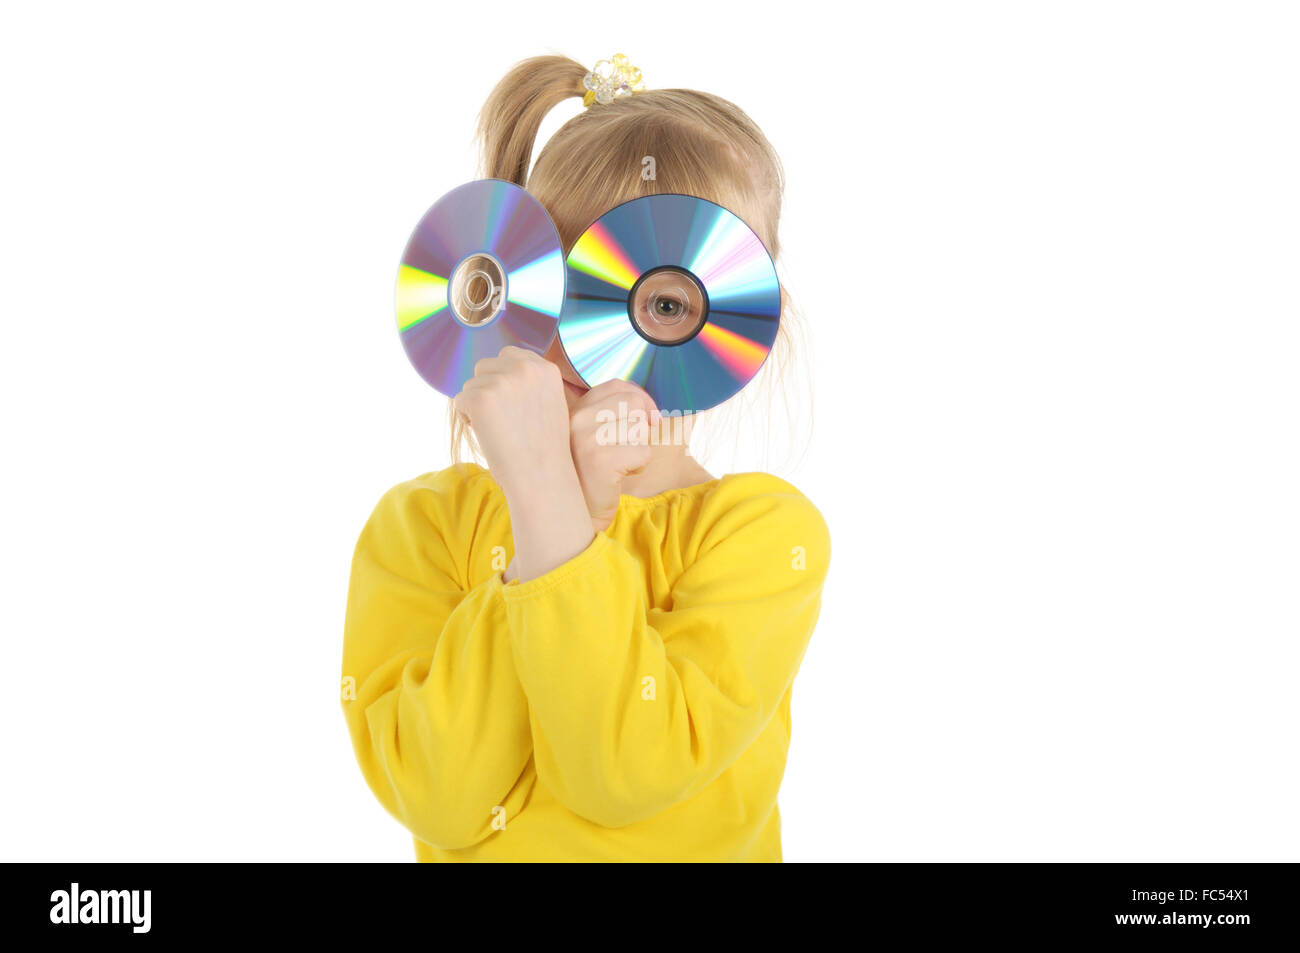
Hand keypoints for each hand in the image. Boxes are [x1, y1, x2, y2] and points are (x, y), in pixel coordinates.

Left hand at [453, 346, 571, 495]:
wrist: (541, 477)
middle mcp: (525, 368)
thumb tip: (498, 375)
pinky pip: (459, 401)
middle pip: (486, 366)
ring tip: (497, 431)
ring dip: (476, 406)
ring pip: (471, 385)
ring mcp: (502, 381)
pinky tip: (487, 435)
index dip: (503, 379)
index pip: (510, 355)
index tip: (508, 403)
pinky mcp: (480, 398)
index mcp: (545, 368)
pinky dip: (467, 419)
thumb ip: (530, 383)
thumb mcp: (552, 404)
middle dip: (486, 389)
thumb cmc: (545, 449)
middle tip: (501, 419)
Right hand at [569, 380, 661, 531]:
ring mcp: (585, 438)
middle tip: (626, 449)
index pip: (617, 385)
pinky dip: (639, 466)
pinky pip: (643, 452)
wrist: (572, 516)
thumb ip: (612, 412)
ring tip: (617, 464)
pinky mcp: (599, 460)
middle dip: (640, 427)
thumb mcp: (593, 435)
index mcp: (572, 408)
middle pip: (633, 403)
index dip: (640, 400)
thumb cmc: (589, 474)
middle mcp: (575, 418)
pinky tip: (618, 476)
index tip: (645, 420)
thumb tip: (650, 408)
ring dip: (638, 449)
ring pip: (640, 427)